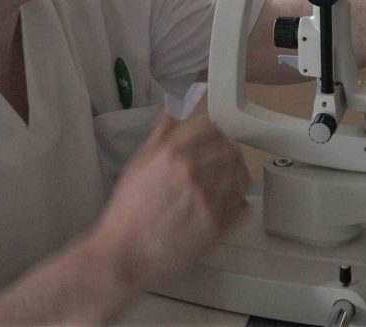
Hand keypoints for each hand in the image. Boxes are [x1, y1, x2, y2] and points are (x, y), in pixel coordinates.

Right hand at [90, 114, 248, 290]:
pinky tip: (228, 205)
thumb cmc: (127, 212)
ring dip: (238, 178)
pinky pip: (242, 206)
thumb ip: (159, 137)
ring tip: (229, 184)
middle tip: (226, 163)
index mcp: (174, 153)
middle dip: (231, 154)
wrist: (123, 253)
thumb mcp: (137, 165)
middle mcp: (194, 172)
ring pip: (241, 177)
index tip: (218, 141)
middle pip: (232, 151)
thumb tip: (171, 113)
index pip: (213, 129)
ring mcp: (208, 199)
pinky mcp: (217, 225)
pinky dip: (238, 203)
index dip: (218, 134)